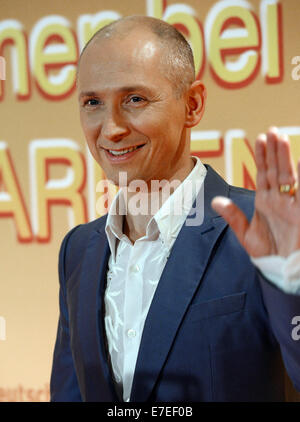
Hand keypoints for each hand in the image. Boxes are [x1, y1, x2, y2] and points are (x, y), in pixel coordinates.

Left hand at [211, 127, 299, 257]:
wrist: (281, 271)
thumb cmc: (266, 254)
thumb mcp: (246, 235)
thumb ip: (233, 216)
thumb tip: (215, 201)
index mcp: (266, 202)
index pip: (263, 174)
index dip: (262, 157)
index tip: (260, 139)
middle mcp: (280, 200)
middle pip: (276, 170)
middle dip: (274, 152)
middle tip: (272, 131)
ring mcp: (292, 206)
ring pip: (289, 177)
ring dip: (285, 159)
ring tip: (282, 139)